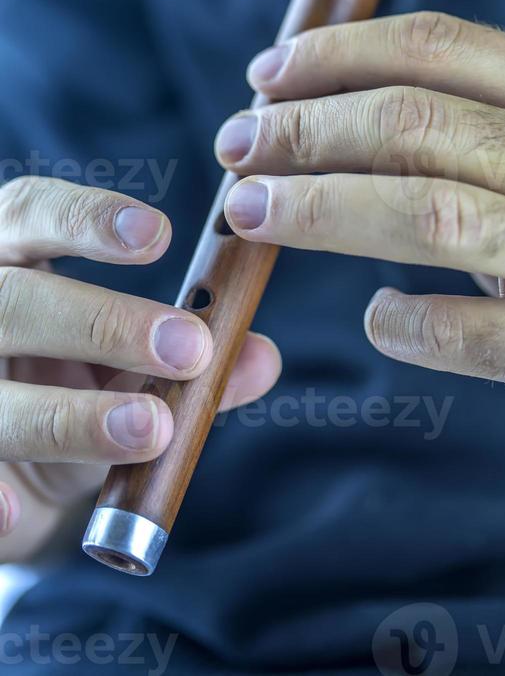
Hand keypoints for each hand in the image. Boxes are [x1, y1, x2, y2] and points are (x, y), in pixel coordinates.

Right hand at [0, 177, 280, 550]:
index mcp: (10, 259)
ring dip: (71, 415)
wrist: (16, 475)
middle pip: (14, 300)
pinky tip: (17, 512)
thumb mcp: (131, 365)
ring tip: (150, 429)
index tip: (161, 236)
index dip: (88, 220)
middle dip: (103, 322)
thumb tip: (259, 357)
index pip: (32, 212)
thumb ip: (191, 356)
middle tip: (190, 349)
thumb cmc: (74, 386)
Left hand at [216, 11, 504, 462]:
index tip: (265, 77)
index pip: (437, 46)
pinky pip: (461, 333)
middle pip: (415, 125)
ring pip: (428, 215)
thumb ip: (465, 124)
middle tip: (237, 147)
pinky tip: (378, 316)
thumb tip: (318, 105)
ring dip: (320, 211)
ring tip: (254, 213)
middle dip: (305, 132)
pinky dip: (399, 321)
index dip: (334, 55)